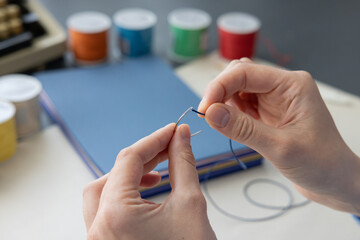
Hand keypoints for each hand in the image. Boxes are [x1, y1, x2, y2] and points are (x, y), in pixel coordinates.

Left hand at [83, 123, 216, 239]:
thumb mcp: (191, 203)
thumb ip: (182, 163)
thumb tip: (181, 137)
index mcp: (115, 215)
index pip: (129, 159)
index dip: (155, 139)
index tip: (173, 130)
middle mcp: (97, 228)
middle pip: (113, 174)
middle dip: (142, 157)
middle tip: (168, 146)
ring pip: (103, 191)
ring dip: (129, 175)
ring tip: (157, 171)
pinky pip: (106, 210)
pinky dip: (124, 195)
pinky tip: (146, 192)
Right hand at [198, 58, 359, 214]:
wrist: (334, 180)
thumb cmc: (321, 163)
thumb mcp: (280, 147)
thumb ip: (243, 129)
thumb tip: (210, 113)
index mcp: (291, 85)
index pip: (245, 72)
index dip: (220, 86)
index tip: (205, 108)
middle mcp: (281, 87)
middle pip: (239, 75)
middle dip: (219, 92)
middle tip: (208, 116)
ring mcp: (273, 100)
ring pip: (236, 89)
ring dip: (222, 102)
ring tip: (220, 122)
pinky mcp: (266, 113)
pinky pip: (240, 105)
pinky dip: (228, 113)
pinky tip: (229, 125)